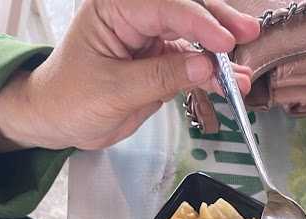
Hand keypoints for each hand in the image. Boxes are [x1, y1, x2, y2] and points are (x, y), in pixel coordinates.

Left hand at [0, 0, 258, 150]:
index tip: (225, 43)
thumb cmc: (70, 98)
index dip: (198, 22)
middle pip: (185, 9)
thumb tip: (205, 68)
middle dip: (218, 23)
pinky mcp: (161, 62)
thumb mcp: (114, 90)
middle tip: (247, 35)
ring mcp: (151, 38)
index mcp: (115, 7)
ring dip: (220, 54)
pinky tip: (230, 84)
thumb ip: (160, 77)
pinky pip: (192, 64)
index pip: (164, 6)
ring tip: (242, 74)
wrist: (58, 120)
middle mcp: (136, 16)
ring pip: (194, 36)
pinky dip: (212, 75)